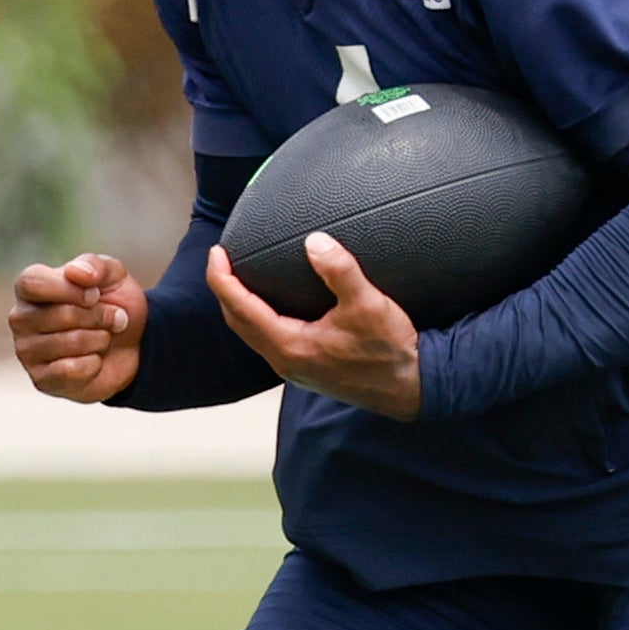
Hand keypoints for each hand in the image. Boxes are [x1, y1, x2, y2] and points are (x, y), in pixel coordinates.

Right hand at [10, 251, 145, 403]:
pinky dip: (94, 364)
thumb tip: (75, 272)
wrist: (132, 345)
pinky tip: (94, 360)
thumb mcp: (112, 275)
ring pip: (70, 342)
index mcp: (29, 288)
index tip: (95, 294)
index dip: (70, 289)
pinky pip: (71, 370)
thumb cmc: (113, 304)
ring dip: (100, 339)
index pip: (33, 283)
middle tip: (113, 318)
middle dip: (99, 316)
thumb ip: (94, 265)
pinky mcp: (40, 380)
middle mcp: (20, 318)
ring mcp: (26, 351)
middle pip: (61, 314)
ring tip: (104, 338)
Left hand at [204, 235, 423, 420]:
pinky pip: (268, 340)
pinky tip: (272, 304)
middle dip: (224, 290)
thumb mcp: (368, 305)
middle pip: (237, 322)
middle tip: (222, 260)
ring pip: (251, 334)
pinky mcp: (307, 369)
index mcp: (289, 345)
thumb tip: (315, 241)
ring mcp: (294, 368)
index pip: (240, 307)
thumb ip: (340, 271)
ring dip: (239, 306)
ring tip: (240, 278)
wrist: (411, 388)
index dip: (222, 278)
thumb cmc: (389, 350)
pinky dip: (258, 318)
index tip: (218, 252)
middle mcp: (285, 360)